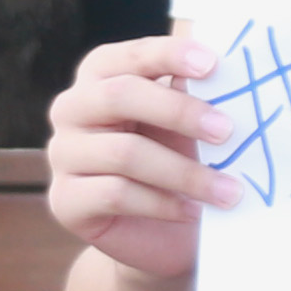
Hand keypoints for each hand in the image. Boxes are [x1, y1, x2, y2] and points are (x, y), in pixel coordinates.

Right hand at [49, 31, 238, 281]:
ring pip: (124, 153)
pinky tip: (193, 211)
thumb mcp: (188, 125)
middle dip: (179, 112)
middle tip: (227, 131)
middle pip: (119, 96)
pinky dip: (162, 203)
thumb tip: (224, 69)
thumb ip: (195, 94)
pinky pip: (116, 195)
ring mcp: (62, 155)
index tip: (212, 64)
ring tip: (228, 190)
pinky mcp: (65, 201)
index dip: (168, 54)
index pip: (130, 56)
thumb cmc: (176, 162)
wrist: (158, 236)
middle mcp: (71, 109)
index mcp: (100, 76)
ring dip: (185, 173)